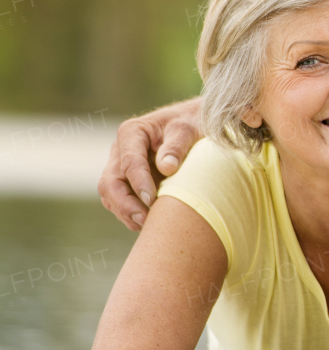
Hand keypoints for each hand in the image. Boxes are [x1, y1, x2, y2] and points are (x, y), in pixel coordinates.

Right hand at [98, 98, 202, 230]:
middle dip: (125, 204)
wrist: (197, 123)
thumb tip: (166, 168)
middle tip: (145, 220)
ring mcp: (122, 167)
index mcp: (132, 132)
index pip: (129, 162)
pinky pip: (122, 202)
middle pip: (110, 183)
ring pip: (112, 196)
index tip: (153, 199)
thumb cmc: (194, 123)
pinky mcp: (129, 182)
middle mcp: (121, 150)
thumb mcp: (190, 128)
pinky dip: (132, 215)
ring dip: (126, 213)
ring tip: (149, 227)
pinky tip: (149, 225)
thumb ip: (178, 145)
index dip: (138, 183)